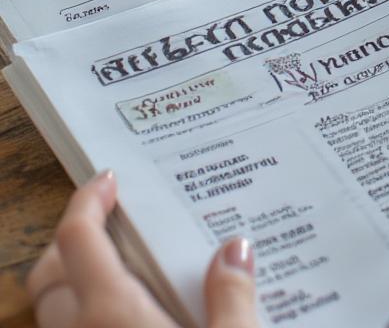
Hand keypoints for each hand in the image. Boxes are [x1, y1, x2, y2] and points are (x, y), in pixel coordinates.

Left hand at [27, 170, 258, 327]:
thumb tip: (235, 248)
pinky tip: (139, 313)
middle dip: (73, 238)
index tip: (112, 179)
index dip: (88, 200)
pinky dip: (90, 314)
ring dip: (77, 280)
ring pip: (55, 310)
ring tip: (130, 266)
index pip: (76, 239)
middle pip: (49, 273)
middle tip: (118, 221)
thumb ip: (233, 298)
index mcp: (112, 314)